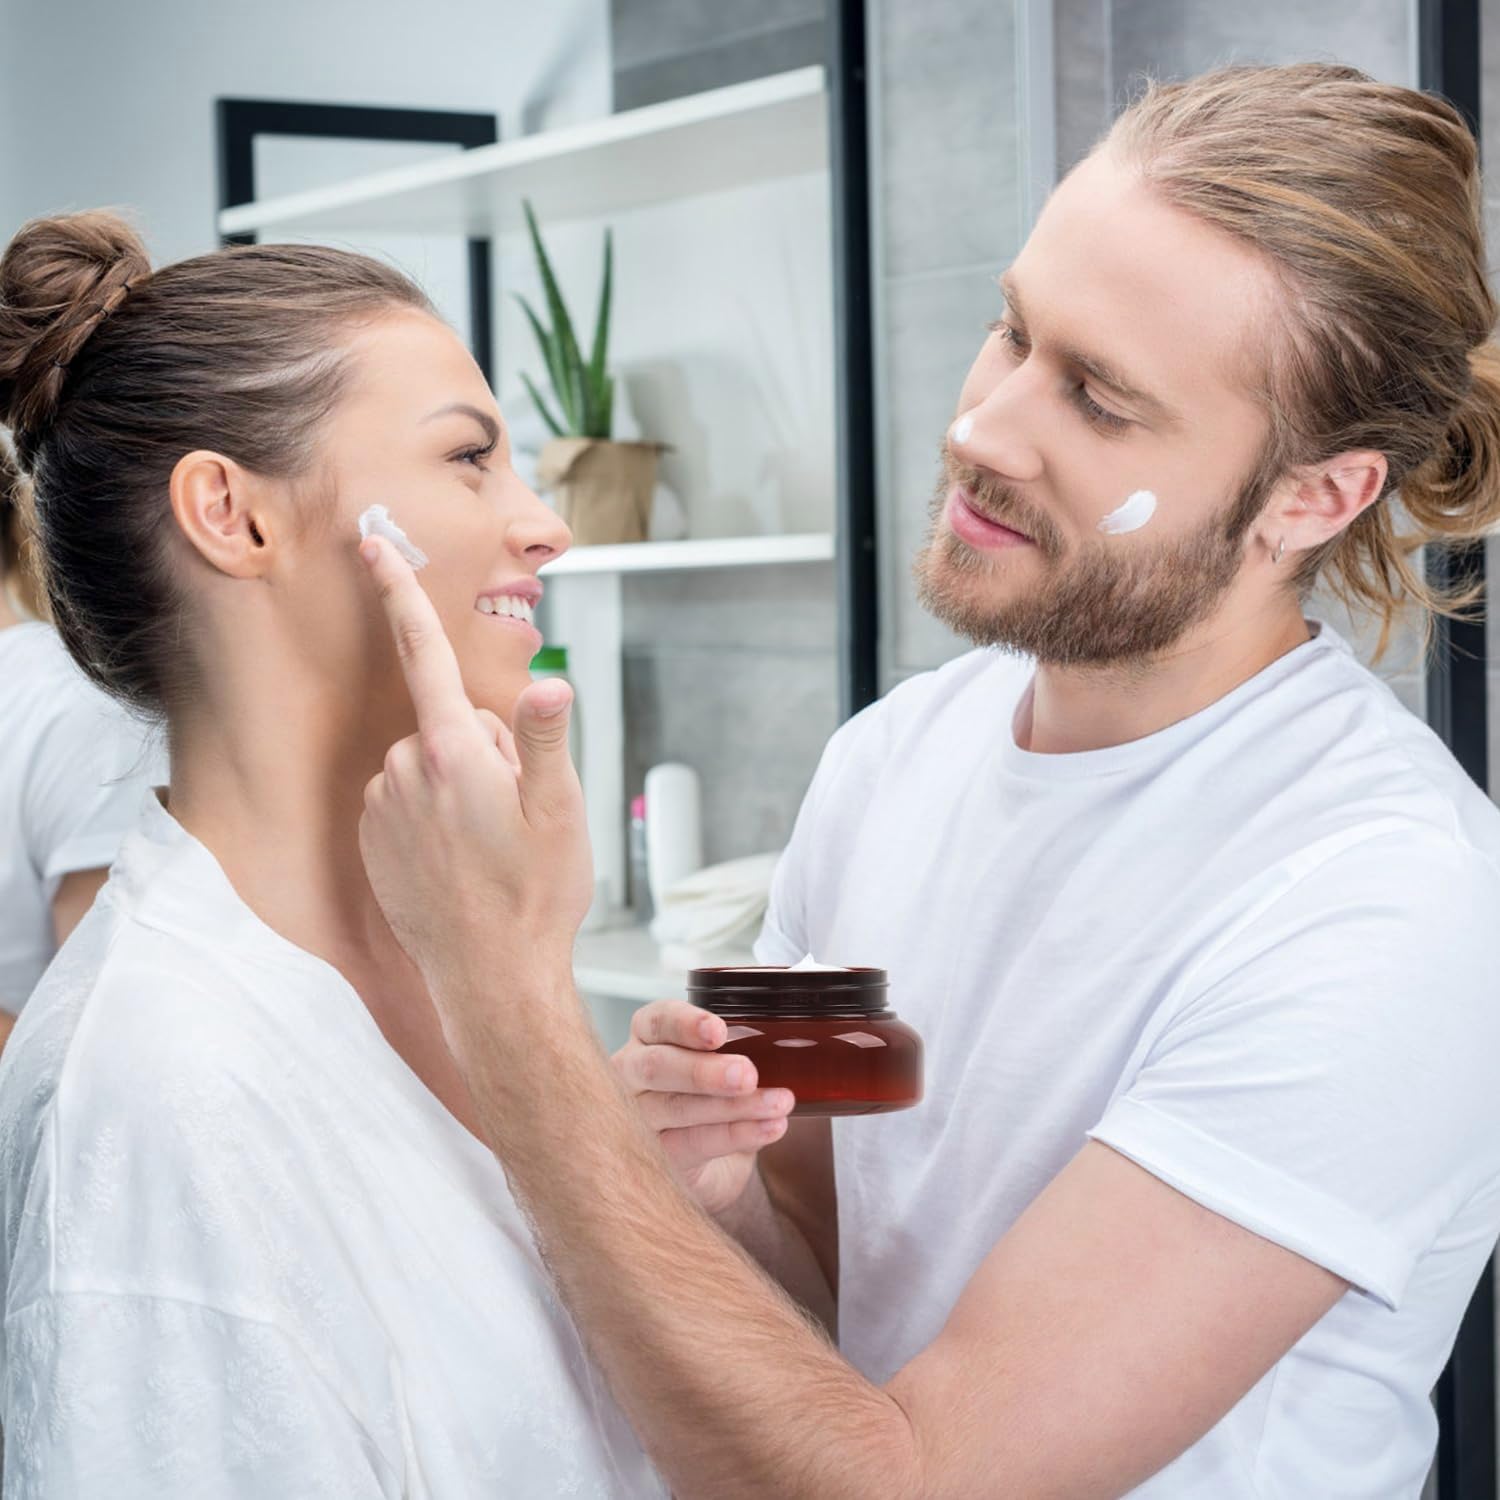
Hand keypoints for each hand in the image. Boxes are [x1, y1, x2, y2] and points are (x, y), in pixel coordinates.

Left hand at [356, 535, 593, 1039]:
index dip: (399, 593)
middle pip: (450, 722)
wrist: (491, 979)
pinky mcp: (370, 840)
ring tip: (490, 843)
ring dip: (459, 786)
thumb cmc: (533, 895)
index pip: (423, 653)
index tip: (372, 547)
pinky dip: (433, 816)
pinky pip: (405, 801)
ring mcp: (380, 808)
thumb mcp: (558, 811)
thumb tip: (546, 682)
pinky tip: (460, 861)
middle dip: (484, 749)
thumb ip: (541, 737)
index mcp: (451, 751)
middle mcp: (402, 770)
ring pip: (429, 764)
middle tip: (517, 812)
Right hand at [612, 1000, 793, 1216]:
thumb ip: (743, 1048)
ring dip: (732, 1107)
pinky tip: (769, 1128)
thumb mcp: (720, 1063)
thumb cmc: (710, 1097)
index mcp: (649, 1036)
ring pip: (676, 1108)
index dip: (686, 1024)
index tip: (719, 1031)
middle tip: (748, 1074)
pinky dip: (735, 1135)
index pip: (659, 1020)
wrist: (703, 1164)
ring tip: (778, 1104)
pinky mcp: (651, 1157)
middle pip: (657, 1067)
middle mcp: (631, 1072)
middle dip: (704, 1071)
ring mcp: (635, 1117)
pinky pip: (691, 1144)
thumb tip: (796, 1041)